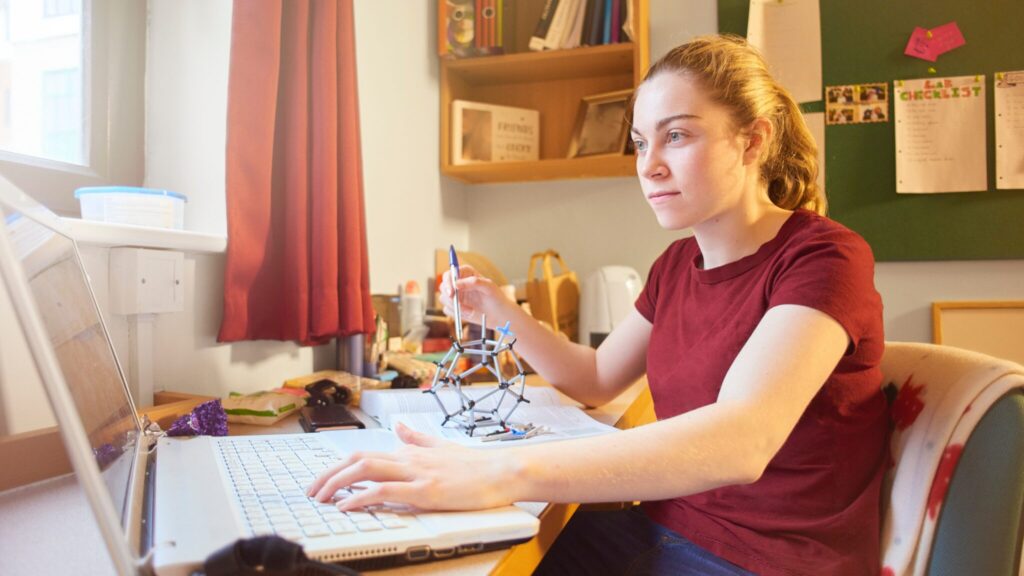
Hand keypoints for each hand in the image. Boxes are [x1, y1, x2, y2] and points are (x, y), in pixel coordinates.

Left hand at [306, 423, 519, 510]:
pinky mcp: (425, 491)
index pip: (366, 453)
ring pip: (366, 469)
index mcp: (411, 451)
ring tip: (321, 498)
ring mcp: (417, 473)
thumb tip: (398, 426)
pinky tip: (348, 506)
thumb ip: (417, 438)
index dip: (339, 466)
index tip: (324, 480)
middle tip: (312, 491)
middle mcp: (409, 458)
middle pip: (357, 459)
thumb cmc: (479, 465)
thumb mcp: (442, 447)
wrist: (504, 470)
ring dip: (337, 484)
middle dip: (329, 475)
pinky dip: (362, 497)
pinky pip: (386, 490)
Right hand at [438, 264, 510, 325]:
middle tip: (459, 304)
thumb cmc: (496, 298)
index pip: (450, 274)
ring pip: (444, 299)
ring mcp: (456, 295)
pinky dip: (456, 314)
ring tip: (470, 311)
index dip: (448, 282)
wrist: (499, 315)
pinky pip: (447, 310)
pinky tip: (469, 313)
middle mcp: (459, 283)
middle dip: (450, 297)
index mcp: (466, 274)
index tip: (452, 292)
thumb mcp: (488, 287)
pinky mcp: (455, 307)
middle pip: (443, 286)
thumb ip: (473, 282)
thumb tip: (456, 284)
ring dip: (455, 307)